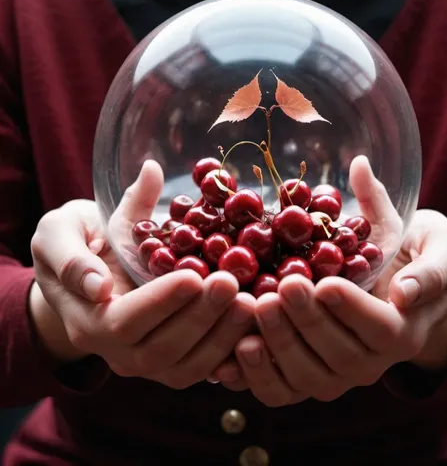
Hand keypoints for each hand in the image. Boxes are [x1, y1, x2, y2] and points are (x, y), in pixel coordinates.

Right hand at [30, 160, 255, 388]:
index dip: (160, 302)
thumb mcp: (60, 233)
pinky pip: (204, 369)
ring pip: (187, 366)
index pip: (124, 322)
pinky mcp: (173, 363)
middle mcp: (118, 353)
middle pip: (162, 348)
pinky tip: (255, 326)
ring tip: (251, 301)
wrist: (85, 278)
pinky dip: (231, 353)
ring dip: (222, 337)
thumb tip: (123, 208)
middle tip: (233, 282)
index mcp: (88, 321)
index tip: (193, 275)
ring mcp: (148, 364)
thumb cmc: (73, 248)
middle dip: (201, 316)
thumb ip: (85, 234)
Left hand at [213, 156, 446, 405]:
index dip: (352, 311)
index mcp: (404, 331)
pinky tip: (237, 346)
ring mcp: (336, 373)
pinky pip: (282, 389)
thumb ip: (432, 264)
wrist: (400, 283)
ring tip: (258, 306)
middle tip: (282, 287)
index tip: (326, 283)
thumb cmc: (420, 256)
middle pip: (340, 356)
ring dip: (280, 345)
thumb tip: (406, 290)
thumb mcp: (442, 247)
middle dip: (307, 322)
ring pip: (308, 377)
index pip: (381, 330)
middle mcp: (371, 362)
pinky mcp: (307, 373)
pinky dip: (257, 375)